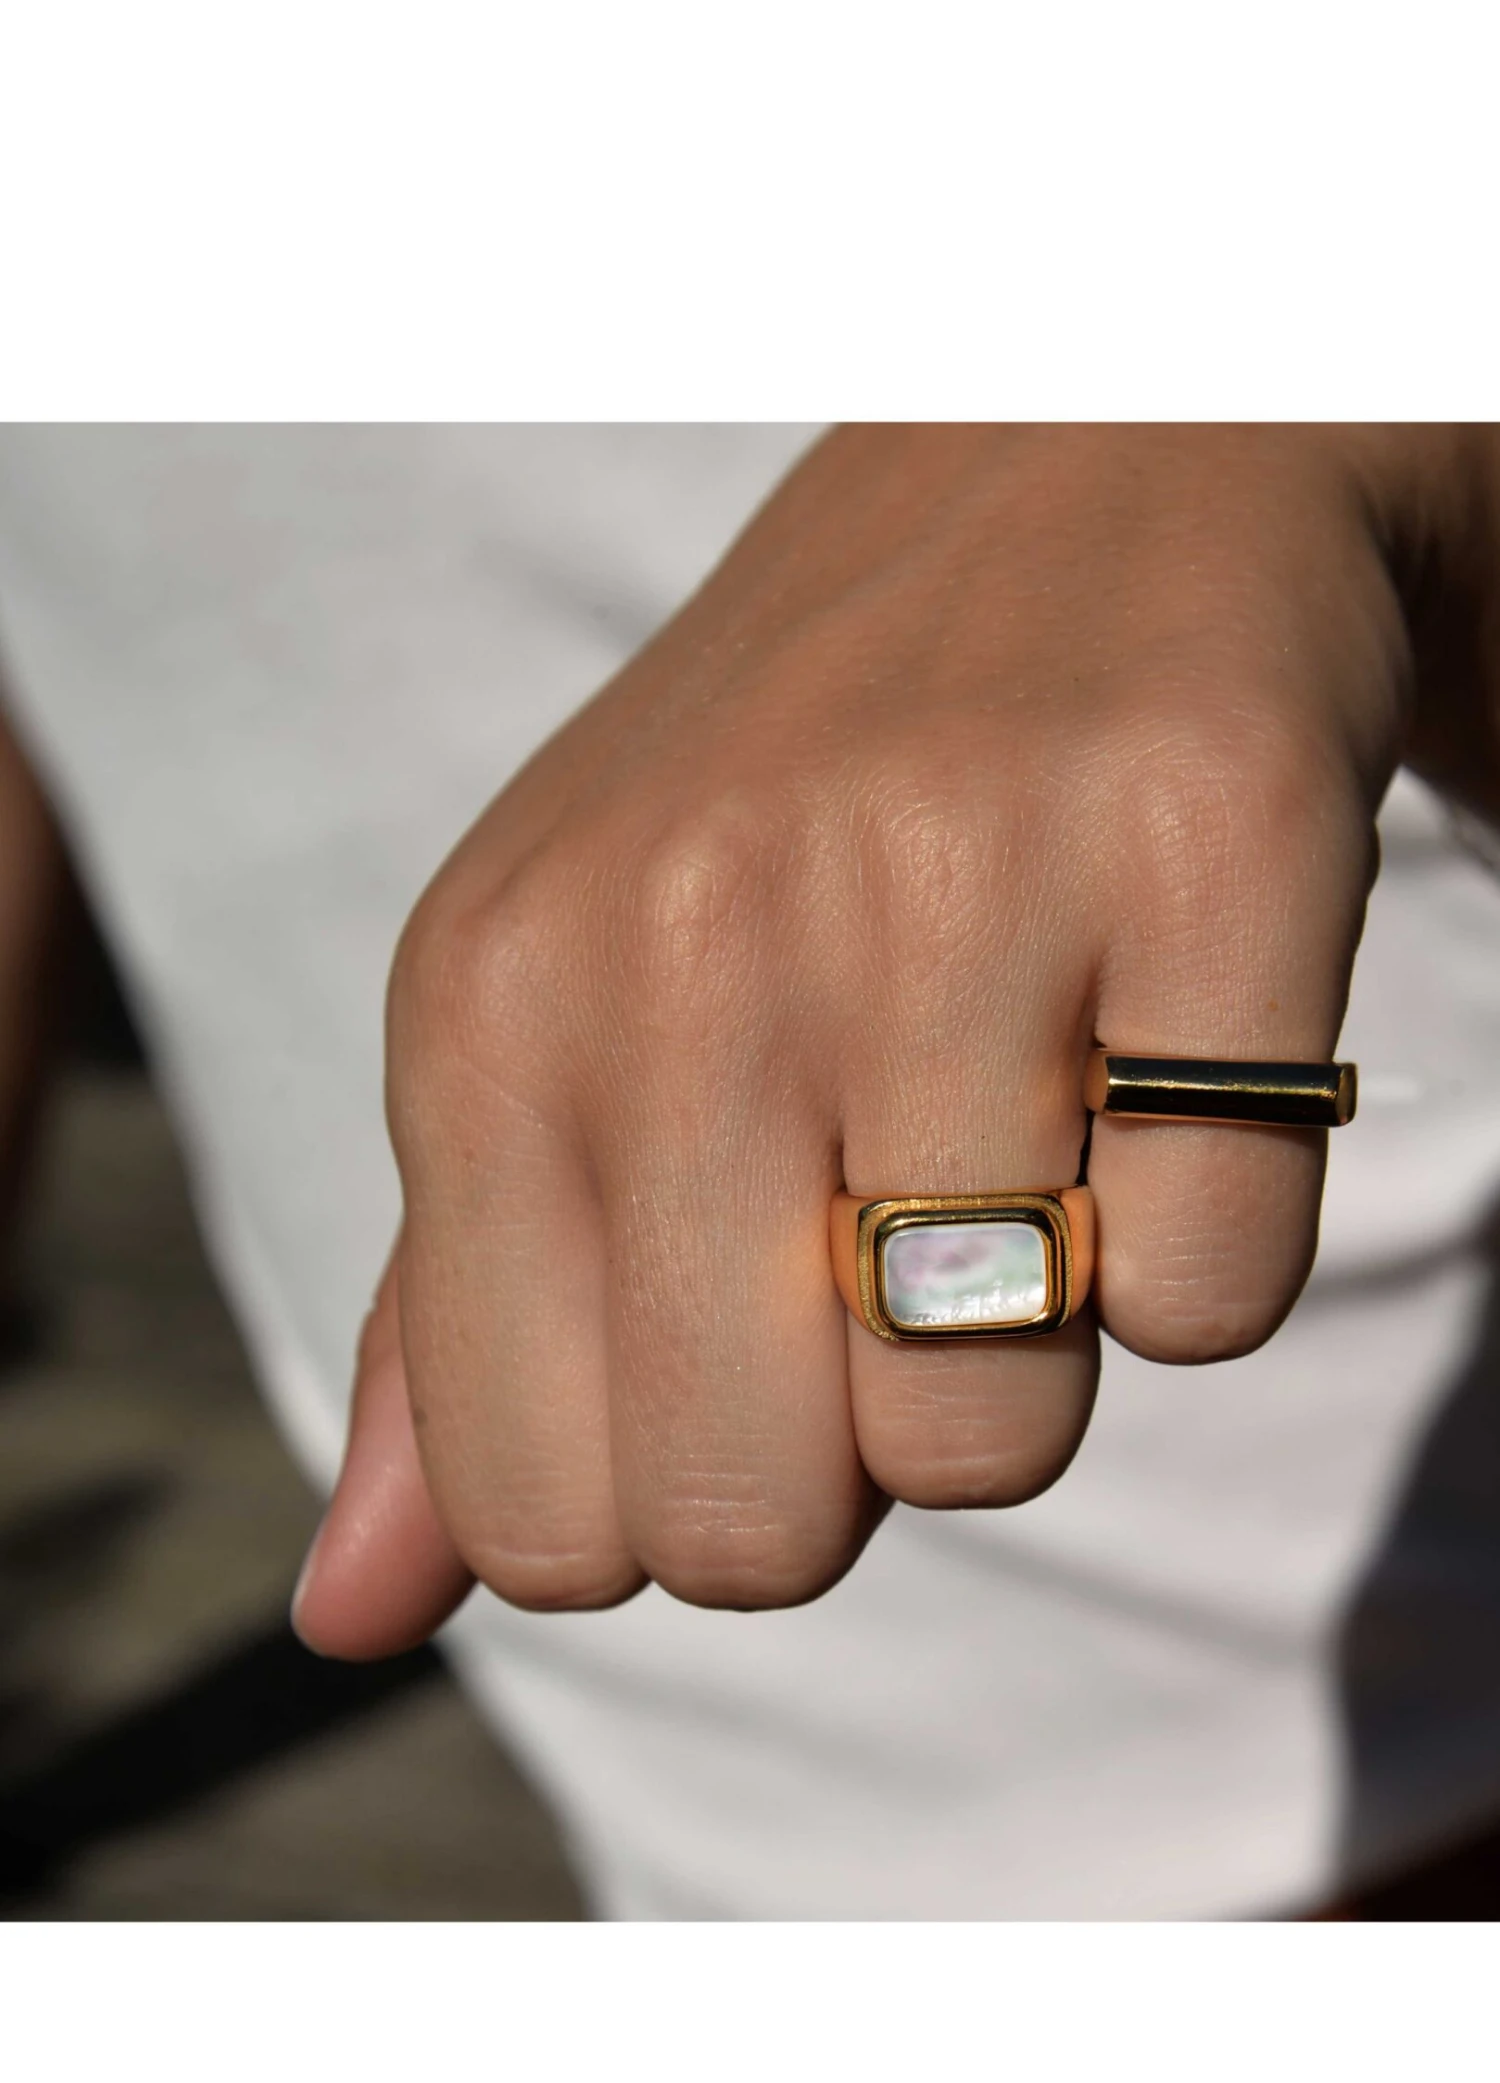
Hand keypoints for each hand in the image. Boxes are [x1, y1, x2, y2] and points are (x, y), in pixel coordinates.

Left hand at [293, 424, 1498, 1655]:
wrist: (1065, 462)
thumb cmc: (784, 812)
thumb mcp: (549, 1037)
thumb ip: (446, 1331)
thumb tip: (341, 1620)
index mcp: (488, 1012)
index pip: (544, 1532)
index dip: (679, 1498)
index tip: (752, 1340)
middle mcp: (684, 934)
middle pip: (759, 1527)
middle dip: (854, 1453)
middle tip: (905, 1242)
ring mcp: (945, 874)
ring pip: (992, 1432)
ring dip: (1041, 1346)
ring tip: (1036, 1119)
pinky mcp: (1205, 834)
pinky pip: (1216, 1292)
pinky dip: (1214, 1237)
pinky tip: (1166, 1051)